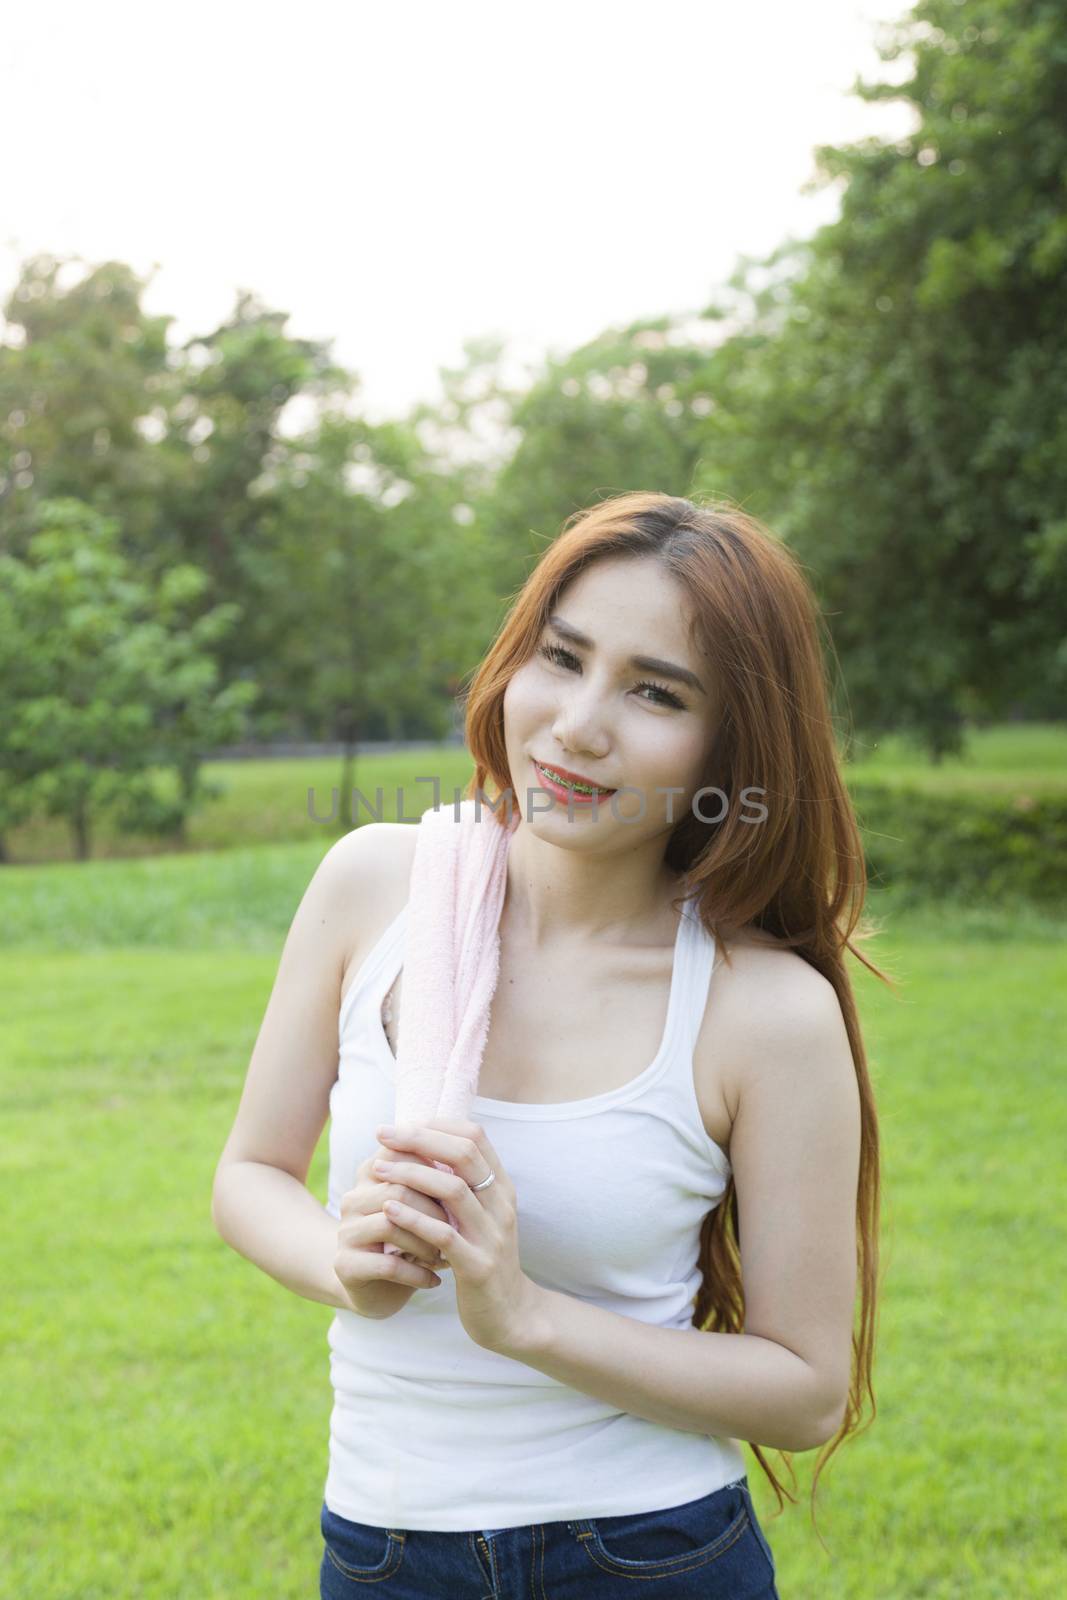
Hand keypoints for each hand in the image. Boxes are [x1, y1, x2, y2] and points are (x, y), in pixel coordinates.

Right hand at [334, 1142, 453, 1317]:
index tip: (463, 1190)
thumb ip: (436, 1176)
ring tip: (445, 1255)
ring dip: (425, 1242)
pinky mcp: (346, 1265)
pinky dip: (417, 1272)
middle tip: (458, 1227)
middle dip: (434, 1211)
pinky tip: (434, 1279)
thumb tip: (473, 1155)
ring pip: (391, 1225)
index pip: (403, 1154)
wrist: (376, 1286)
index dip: (436, 1171)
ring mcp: (346, 1232)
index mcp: (372, 1174)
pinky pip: (388, 1265)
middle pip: (399, 1189)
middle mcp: (354, 1198)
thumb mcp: (422, 1203)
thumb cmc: (410, 1235)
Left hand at [371, 1117, 543, 1354]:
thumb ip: (460, 1186)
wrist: (511, 1315)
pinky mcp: (478, 1267)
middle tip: (382, 1135)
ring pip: (453, 1189)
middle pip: (464, 1154)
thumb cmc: (483, 1260)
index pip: (475, 1137)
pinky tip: (388, 1208)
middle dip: (419, 1139)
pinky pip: (443, 1235)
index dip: (437, 1124)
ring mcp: (492, 1235)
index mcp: (501, 1188)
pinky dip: (414, 1218)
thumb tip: (424, 1148)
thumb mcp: (479, 1218)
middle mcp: (501, 1205)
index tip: (402, 1125)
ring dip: (410, 1174)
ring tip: (377, 1168)